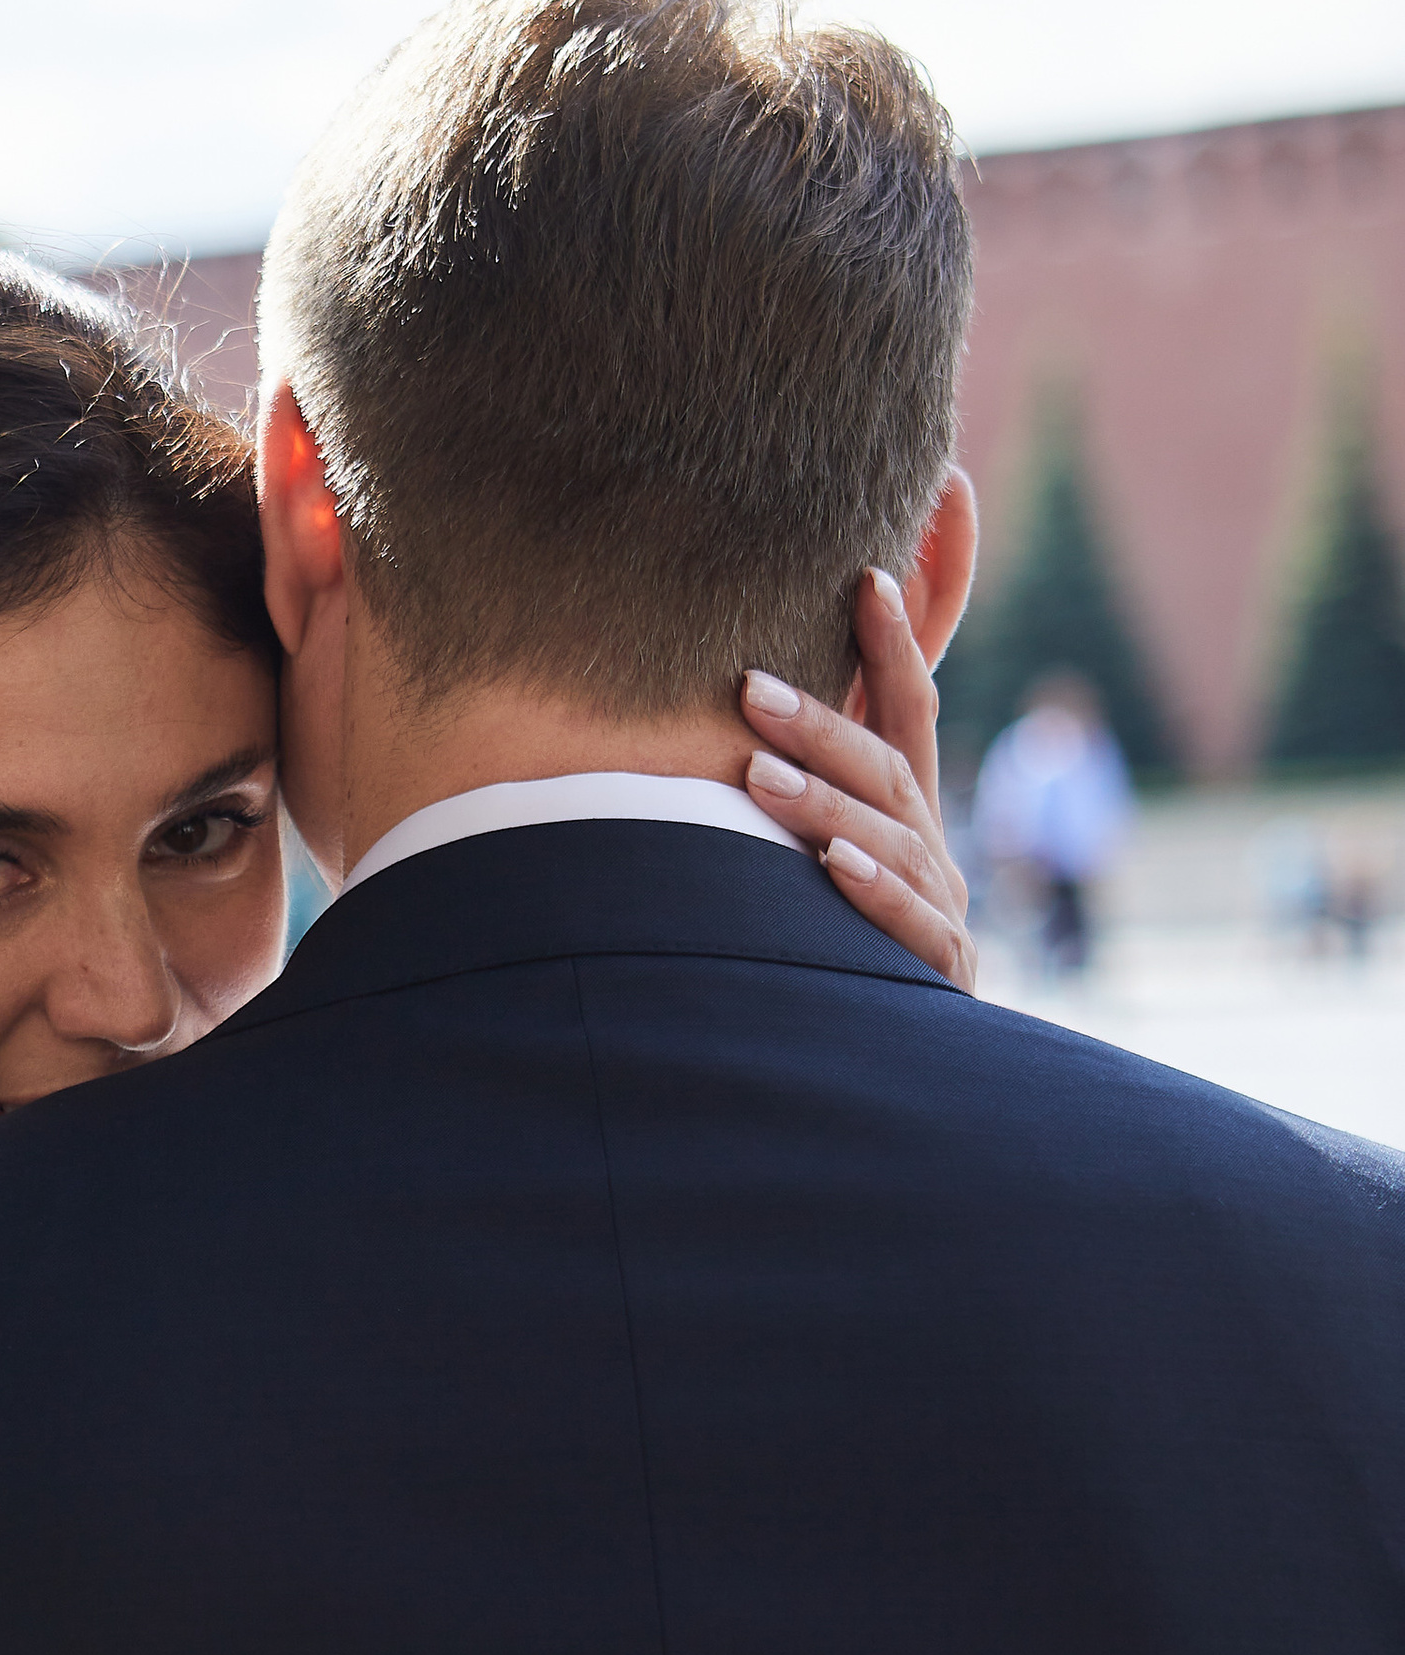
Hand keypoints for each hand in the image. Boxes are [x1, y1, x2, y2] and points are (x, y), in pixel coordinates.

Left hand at [740, 571, 974, 991]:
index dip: (895, 646)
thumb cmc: (840, 960)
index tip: (868, 577)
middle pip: (886, 769)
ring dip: (825, 803)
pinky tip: (833, 868)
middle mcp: (932, 855)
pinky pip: (911, 927)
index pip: (909, 715)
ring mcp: (943, 913)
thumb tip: (711, 733)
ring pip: (892, 840)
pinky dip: (873, 893)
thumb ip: (790, 803)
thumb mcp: (819, 870)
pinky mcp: (942, 975)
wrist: (909, 1077)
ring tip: (760, 774)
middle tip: (746, 684)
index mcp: (908, 820)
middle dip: (821, 723)